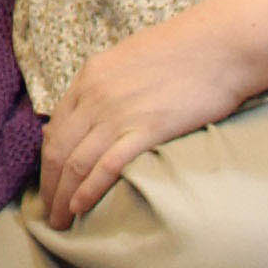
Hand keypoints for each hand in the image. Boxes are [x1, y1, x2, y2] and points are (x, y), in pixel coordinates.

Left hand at [36, 18, 251, 226]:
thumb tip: (94, 111)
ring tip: (60, 222)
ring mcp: (119, 114)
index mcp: (90, 76)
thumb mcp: (129, 58)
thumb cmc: (184, 48)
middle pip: (58, 149)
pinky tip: (80, 208)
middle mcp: (96, 96)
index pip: (56, 127)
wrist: (220, 45)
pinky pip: (106, 166)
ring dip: (63, 196)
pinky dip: (88, 191)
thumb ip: (107, 83)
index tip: (50, 182)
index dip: (47, 160)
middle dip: (49, 185)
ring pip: (76, 163)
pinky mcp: (147, 130)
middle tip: (48, 211)